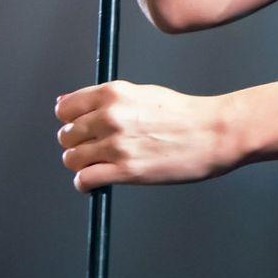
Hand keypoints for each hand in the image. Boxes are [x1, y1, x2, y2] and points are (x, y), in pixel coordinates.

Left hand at [55, 78, 240, 188]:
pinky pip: (84, 180)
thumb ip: (105, 100)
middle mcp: (110, 116)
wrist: (213, 133)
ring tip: (99, 165)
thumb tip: (65, 104)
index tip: (81, 127)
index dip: (70, 119)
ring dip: (81, 164)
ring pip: (71, 158)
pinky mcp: (126, 171)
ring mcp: (117, 145)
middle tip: (95, 148)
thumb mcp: (141, 94)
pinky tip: (97, 181)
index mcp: (113, 93)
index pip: (65, 108)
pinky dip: (85, 184)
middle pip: (66, 135)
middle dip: (77, 143)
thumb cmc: (181, 114)